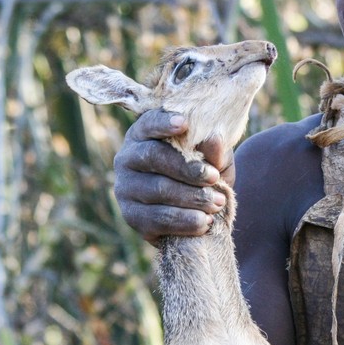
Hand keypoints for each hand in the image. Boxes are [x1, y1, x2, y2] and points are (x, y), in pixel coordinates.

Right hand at [113, 110, 235, 242]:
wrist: (197, 212)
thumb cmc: (203, 175)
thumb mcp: (215, 160)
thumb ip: (215, 151)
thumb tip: (214, 139)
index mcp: (145, 135)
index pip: (149, 123)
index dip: (164, 123)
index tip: (184, 124)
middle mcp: (128, 158)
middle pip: (153, 156)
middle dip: (188, 168)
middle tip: (214, 177)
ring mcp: (125, 188)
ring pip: (157, 189)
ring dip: (192, 197)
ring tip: (217, 202)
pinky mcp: (132, 216)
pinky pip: (157, 218)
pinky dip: (184, 221)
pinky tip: (205, 221)